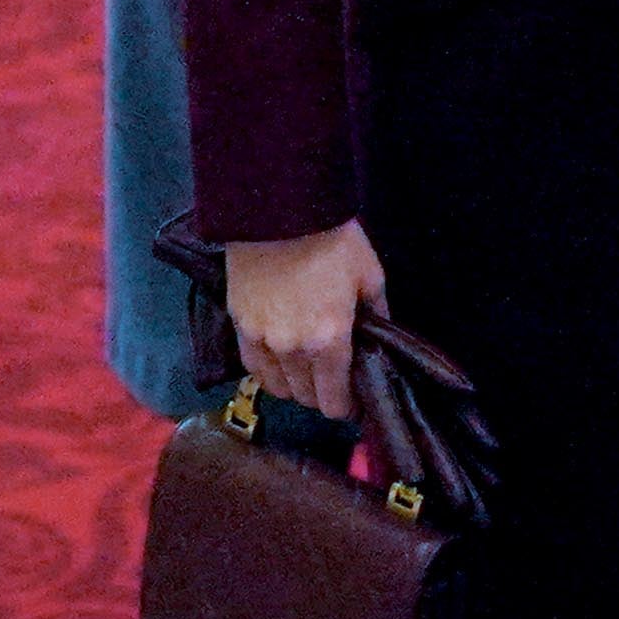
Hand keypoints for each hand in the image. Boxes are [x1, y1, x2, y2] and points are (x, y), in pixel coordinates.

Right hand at [224, 219, 384, 422]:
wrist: (280, 210)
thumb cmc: (333, 241)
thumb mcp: (370, 277)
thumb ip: (377, 314)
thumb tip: (379, 338)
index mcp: (330, 341)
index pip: (335, 400)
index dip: (348, 408)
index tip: (355, 403)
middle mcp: (293, 350)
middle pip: (306, 398)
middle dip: (324, 396)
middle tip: (335, 382)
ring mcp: (262, 340)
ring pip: (278, 387)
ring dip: (295, 387)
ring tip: (308, 373)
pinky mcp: (239, 325)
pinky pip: (253, 367)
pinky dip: (268, 373)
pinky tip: (280, 364)